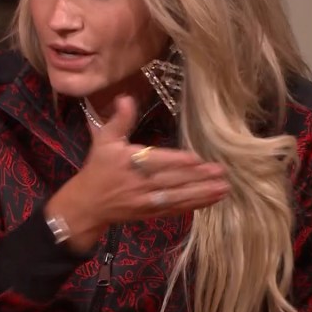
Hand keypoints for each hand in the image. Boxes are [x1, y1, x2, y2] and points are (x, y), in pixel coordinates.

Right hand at [45, 95, 229, 252]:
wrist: (87, 204)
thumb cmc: (98, 168)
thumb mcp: (104, 140)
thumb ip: (120, 120)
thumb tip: (126, 98)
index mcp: (129, 162)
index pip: (156, 161)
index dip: (176, 161)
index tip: (196, 158)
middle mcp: (139, 183)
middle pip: (172, 180)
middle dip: (198, 177)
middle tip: (221, 172)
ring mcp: (147, 201)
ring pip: (178, 197)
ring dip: (202, 193)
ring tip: (223, 188)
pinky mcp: (151, 213)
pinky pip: (176, 209)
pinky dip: (195, 205)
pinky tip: (212, 200)